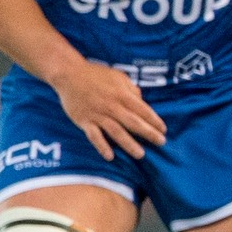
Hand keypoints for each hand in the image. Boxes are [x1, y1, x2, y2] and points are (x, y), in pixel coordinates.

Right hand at [50, 60, 166, 160]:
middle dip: (148, 133)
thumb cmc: (96, 74)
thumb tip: (142, 101)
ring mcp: (97, 114)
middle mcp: (111, 106)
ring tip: (140, 154)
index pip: (143, 110)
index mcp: (122, 94)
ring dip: (129, 144)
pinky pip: (94, 136)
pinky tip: (110, 156)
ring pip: (116, 131)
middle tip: (161, 142)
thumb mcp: (119, 77)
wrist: (68, 74)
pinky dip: (102, 146)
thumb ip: (131, 90)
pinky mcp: (84, 120)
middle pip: (133, 122)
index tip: (163, 130)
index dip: (154, 121)